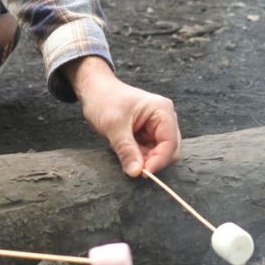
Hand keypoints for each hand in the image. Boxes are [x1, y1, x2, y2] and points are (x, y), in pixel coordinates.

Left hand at [64, 56, 180, 176]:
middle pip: (170, 150)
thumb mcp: (113, 125)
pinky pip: (149, 152)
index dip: (159, 160)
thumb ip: (126, 149)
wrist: (93, 90)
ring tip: (125, 153)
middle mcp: (165, 119)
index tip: (143, 173)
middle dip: (152, 161)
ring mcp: (157, 127)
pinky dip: (139, 157)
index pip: (170, 143)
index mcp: (162, 111)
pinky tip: (125, 151)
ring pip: (159, 154)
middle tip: (133, 167)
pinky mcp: (148, 134)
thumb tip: (137, 172)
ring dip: (144, 159)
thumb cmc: (104, 99)